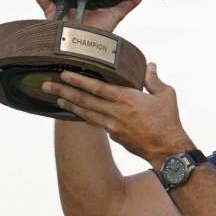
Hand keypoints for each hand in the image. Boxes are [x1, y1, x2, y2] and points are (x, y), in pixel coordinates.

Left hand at [42, 63, 193, 164]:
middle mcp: (115, 112)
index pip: (97, 88)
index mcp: (127, 99)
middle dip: (63, 91)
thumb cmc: (168, 121)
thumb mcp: (166, 95)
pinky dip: (83, 116)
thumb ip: (153, 80)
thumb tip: (150, 65)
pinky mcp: (114, 136)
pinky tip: (76, 111)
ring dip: (69, 104)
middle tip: (46, 85)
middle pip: (84, 100)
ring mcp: (112, 126)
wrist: (168, 149)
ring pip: (86, 113)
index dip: (79, 80)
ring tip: (55, 97)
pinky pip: (95, 122)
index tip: (64, 74)